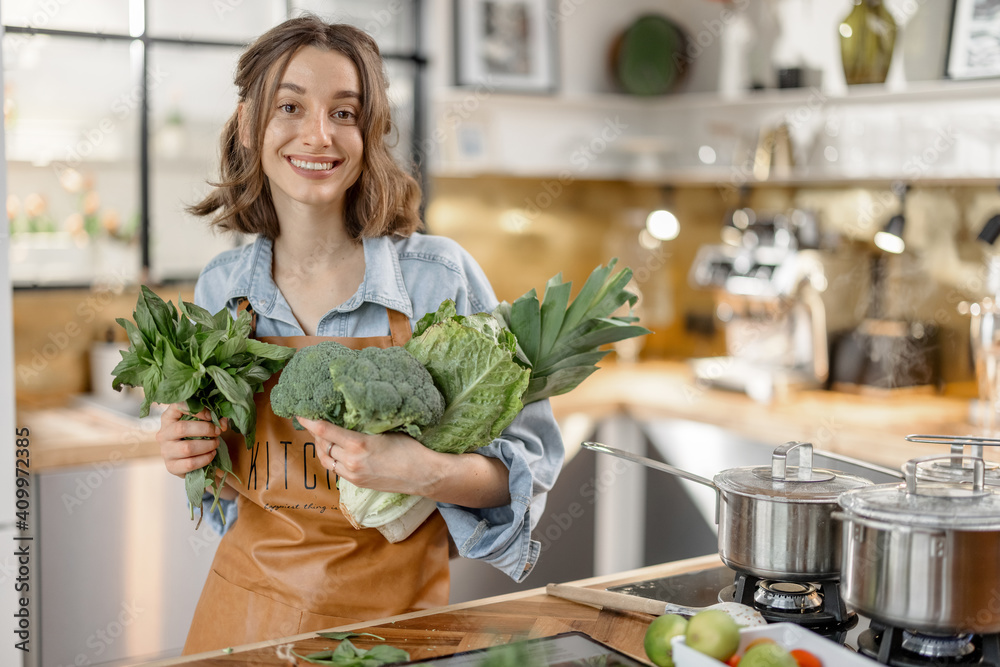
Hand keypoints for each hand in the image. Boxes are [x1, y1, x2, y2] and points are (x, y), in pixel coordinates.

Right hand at [156, 404, 229, 479]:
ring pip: (187, 448)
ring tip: (215, 444)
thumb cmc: (198, 435)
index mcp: (169, 417)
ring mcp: (165, 451)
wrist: (193, 460)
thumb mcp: (205, 422)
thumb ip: (215, 418)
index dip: (196, 410)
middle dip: (205, 429)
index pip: (177, 406)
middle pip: (181, 428)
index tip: (210, 416)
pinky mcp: (171, 466)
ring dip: (207, 445)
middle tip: (217, 432)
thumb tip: (222, 424)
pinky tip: (211, 455)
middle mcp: (163, 433)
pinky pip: (190, 463)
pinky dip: (205, 459)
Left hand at [296, 418, 430, 494]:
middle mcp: (351, 461)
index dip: (310, 421)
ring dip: (322, 447)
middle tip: (314, 420)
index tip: (300, 413)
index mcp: (358, 444)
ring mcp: (353, 474)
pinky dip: (331, 458)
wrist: (423, 475)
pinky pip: (336, 469)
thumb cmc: (410, 448)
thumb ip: (365, 425)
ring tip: (322, 436)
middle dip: (316, 432)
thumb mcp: (387, 429)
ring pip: (326, 459)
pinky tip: (335, 450)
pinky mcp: (357, 483)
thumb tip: (350, 413)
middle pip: (323, 445)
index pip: (325, 430)